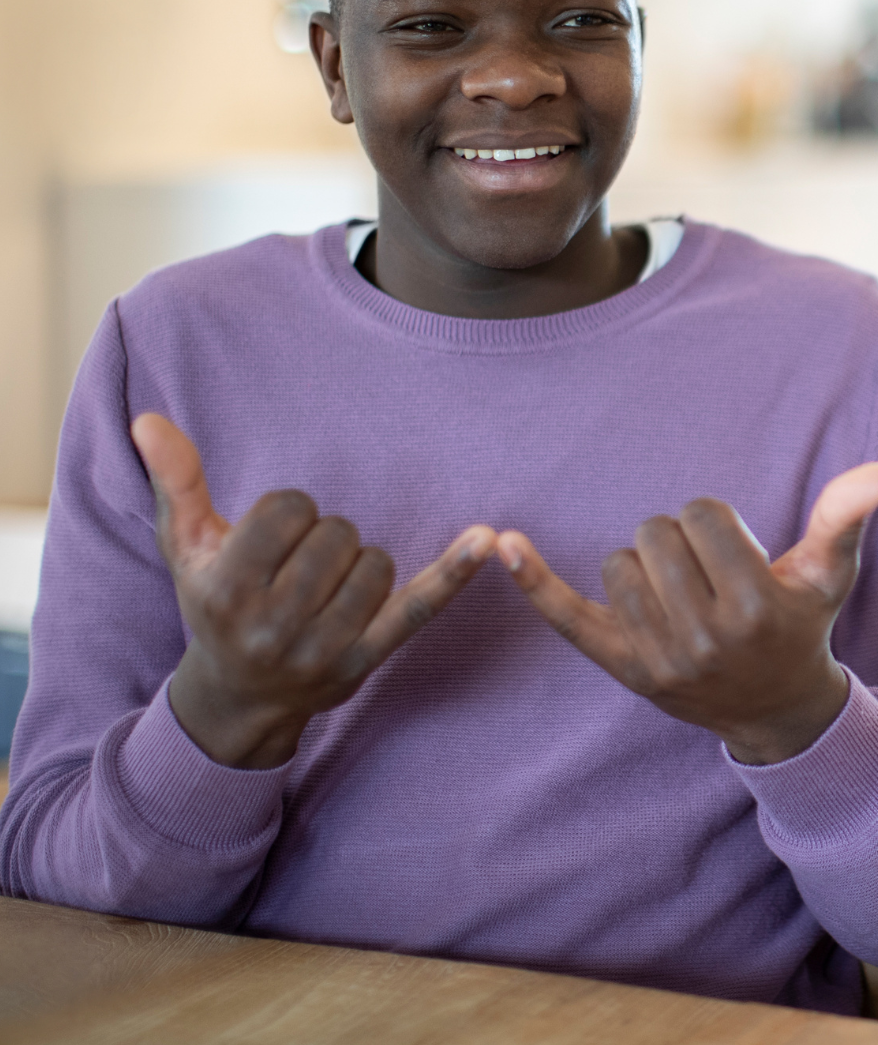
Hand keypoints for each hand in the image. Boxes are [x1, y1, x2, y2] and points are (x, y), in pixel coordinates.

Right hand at [132, 413, 496, 769]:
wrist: (236, 698)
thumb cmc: (212, 605)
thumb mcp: (185, 548)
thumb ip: (175, 481)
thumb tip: (148, 419)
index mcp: (226, 589)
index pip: (290, 509)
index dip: (289, 513)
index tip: (273, 540)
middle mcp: (272, 625)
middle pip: (337, 533)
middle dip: (323, 539)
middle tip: (298, 570)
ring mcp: (323, 648)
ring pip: (375, 562)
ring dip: (358, 563)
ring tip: (324, 588)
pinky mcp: (367, 660)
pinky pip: (420, 606)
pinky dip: (455, 571)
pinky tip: (487, 539)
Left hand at [500, 463, 877, 764]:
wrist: (774, 709)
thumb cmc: (800, 624)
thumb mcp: (829, 574)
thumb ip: (844, 518)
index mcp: (755, 605)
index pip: (703, 514)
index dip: (715, 522)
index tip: (733, 553)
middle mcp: (705, 637)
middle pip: (657, 532)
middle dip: (680, 540)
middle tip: (707, 577)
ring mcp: (659, 658)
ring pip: (620, 562)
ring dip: (645, 565)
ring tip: (679, 595)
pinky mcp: (622, 669)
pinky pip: (568, 616)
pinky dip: (534, 580)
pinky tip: (501, 544)